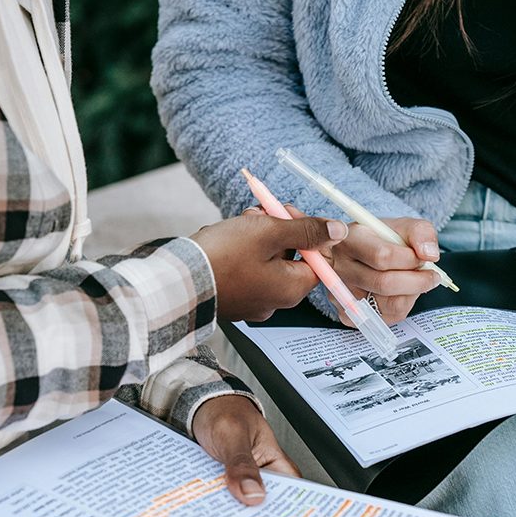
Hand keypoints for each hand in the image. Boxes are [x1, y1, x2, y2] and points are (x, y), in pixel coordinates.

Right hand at [190, 210, 346, 321]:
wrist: (177, 280)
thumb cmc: (223, 256)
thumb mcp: (269, 231)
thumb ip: (306, 230)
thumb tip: (337, 230)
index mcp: (292, 289)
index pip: (316, 258)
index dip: (304, 230)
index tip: (284, 213)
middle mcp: (276, 302)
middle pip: (290, 258)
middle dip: (277, 230)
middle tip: (258, 213)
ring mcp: (252, 303)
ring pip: (266, 262)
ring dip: (257, 238)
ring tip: (238, 223)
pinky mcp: (233, 300)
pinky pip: (246, 272)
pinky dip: (240, 254)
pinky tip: (225, 240)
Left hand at [192, 395, 299, 505]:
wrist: (200, 406)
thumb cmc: (224, 411)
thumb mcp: (233, 434)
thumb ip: (241, 462)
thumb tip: (253, 494)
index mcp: (278, 463)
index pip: (290, 496)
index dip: (281, 514)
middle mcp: (263, 475)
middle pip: (263, 506)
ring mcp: (243, 481)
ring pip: (241, 506)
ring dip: (230, 513)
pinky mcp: (226, 484)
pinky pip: (224, 499)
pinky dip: (216, 504)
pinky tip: (206, 509)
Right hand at [326, 217, 440, 324]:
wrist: (365, 252)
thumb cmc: (384, 238)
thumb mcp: (404, 225)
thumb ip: (420, 232)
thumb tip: (429, 255)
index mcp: (350, 240)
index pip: (381, 256)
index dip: (409, 259)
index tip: (423, 258)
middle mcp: (339, 267)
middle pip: (385, 283)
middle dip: (418, 280)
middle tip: (432, 274)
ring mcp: (342, 294)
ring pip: (390, 303)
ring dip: (412, 293)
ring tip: (414, 280)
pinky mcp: (348, 314)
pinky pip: (388, 316)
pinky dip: (404, 305)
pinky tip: (402, 292)